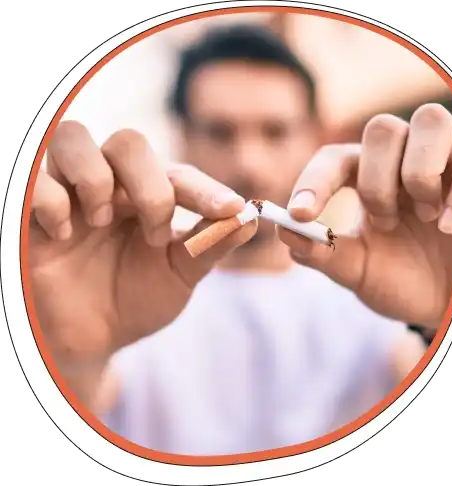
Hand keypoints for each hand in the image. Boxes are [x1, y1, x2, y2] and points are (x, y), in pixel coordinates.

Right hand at [29, 121, 256, 371]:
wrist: (90, 337)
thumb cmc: (136, 301)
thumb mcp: (179, 276)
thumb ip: (210, 246)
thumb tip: (251, 219)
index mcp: (149, 196)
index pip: (179, 174)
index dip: (207, 190)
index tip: (231, 210)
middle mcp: (111, 184)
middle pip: (129, 142)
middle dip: (149, 186)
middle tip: (154, 234)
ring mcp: (69, 191)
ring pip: (75, 138)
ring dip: (97, 179)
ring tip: (103, 223)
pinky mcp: (29, 210)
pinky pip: (32, 178)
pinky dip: (52, 200)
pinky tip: (65, 235)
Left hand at [278, 104, 451, 328]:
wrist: (447, 303)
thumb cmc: (400, 282)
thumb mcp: (357, 272)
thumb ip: (323, 253)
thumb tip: (284, 231)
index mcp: (364, 180)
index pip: (333, 159)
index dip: (314, 181)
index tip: (300, 214)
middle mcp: (400, 162)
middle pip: (380, 129)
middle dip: (377, 181)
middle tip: (386, 223)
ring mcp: (442, 162)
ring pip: (427, 121)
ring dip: (418, 174)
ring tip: (425, 219)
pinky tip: (450, 226)